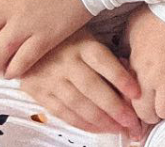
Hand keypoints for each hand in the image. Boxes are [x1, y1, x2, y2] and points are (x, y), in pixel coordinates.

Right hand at [19, 27, 143, 138]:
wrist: (27, 39)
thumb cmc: (67, 38)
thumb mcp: (87, 35)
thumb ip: (106, 54)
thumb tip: (129, 72)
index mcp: (82, 43)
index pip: (104, 61)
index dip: (121, 78)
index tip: (137, 93)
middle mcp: (66, 61)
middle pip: (92, 87)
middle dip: (114, 108)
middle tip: (131, 122)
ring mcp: (52, 78)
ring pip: (78, 104)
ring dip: (100, 120)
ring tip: (118, 128)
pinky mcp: (39, 92)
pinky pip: (63, 112)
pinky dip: (81, 124)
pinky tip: (97, 129)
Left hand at [123, 5, 164, 123]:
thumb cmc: (157, 14)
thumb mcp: (132, 29)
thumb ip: (124, 50)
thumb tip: (120, 63)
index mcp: (136, 66)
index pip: (129, 102)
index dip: (134, 108)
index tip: (139, 106)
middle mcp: (153, 77)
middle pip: (148, 114)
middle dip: (151, 113)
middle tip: (156, 105)